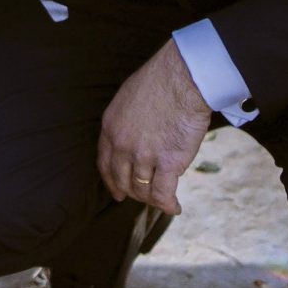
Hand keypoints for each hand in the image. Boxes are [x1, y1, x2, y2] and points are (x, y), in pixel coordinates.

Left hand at [96, 39, 210, 214]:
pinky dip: (168, 204)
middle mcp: (122, 146)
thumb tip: (135, 131)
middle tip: (138, 198)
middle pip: (122, 179)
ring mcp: (143, 157)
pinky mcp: (167, 164)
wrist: (182, 80)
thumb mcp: (128, 98)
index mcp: (110, 128)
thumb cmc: (160, 81)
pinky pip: (163, 193)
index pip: (105, 163)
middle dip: (130, 192)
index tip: (116, 190)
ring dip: (152, 198)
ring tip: (161, 200)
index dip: (110, 180)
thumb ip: (126, 119)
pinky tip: (174, 207)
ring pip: (143, 189)